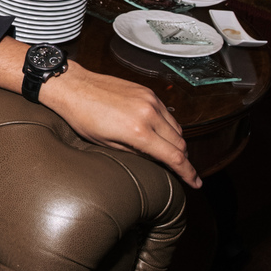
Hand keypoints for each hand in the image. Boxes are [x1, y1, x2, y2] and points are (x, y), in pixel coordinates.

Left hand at [38, 61, 199, 188]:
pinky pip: (167, 113)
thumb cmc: (83, 117)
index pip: (174, 157)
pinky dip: (168, 126)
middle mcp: (148, 114)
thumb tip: (155, 161)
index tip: (196, 183)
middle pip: (180, 143)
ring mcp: (150, 100)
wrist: (74, 87)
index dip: (188, 173)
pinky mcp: (147, 92)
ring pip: (177, 127)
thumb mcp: (106, 144)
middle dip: (182, 159)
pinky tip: (157, 133)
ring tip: (166, 152)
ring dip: (176, 142)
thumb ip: (136, 153)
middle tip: (180, 170)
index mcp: (137, 131)